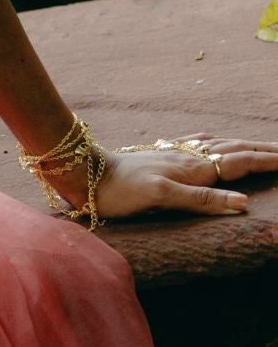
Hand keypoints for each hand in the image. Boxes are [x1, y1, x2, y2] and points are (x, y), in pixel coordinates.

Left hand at [90, 131, 277, 220]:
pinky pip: (199, 145)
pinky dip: (217, 144)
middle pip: (234, 149)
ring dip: (243, 145)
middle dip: (263, 150)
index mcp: (193, 168)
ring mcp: (174, 154)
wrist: (86, 174)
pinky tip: (213, 143)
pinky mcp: (162, 156)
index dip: (268, 160)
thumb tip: (244, 202)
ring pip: (218, 145)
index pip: (240, 161)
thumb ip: (203, 200)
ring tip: (260, 146)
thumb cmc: (121, 191)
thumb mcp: (162, 197)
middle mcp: (187, 157)